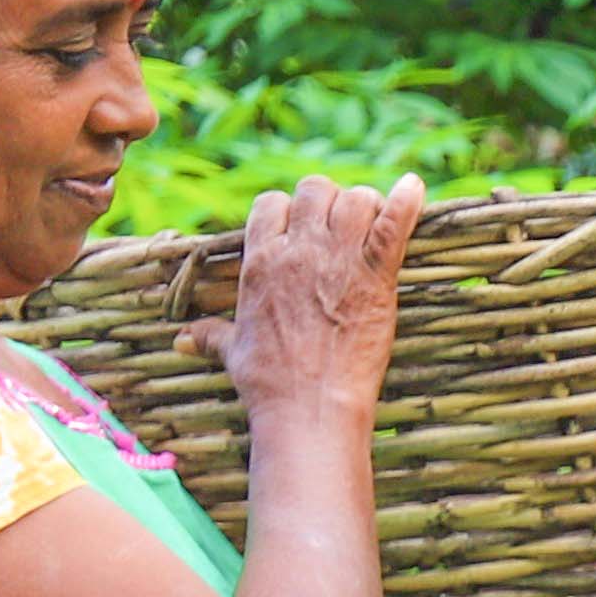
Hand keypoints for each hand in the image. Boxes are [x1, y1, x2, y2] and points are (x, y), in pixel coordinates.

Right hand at [197, 173, 427, 432]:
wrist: (309, 409)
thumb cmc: (269, 384)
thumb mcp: (232, 352)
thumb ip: (210, 335)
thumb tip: (182, 339)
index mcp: (260, 260)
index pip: (271, 203)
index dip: (288, 210)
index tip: (301, 230)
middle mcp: (298, 251)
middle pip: (316, 190)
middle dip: (329, 201)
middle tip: (342, 228)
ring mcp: (338, 259)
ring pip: (355, 199)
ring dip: (367, 206)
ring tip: (374, 225)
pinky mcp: (376, 276)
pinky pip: (394, 223)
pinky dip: (407, 202)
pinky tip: (413, 187)